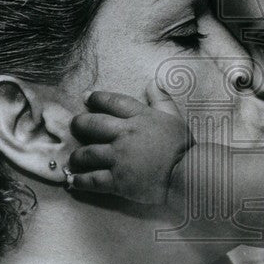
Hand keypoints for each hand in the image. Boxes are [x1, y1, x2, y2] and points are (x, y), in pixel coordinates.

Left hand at [68, 88, 191, 204]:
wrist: (188, 174)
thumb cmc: (183, 147)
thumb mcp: (175, 118)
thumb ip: (161, 100)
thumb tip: (152, 83)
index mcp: (140, 117)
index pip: (112, 102)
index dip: (96, 98)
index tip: (86, 97)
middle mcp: (125, 135)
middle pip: (91, 125)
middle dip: (79, 124)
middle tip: (75, 126)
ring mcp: (119, 158)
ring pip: (87, 154)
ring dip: (77, 156)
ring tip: (74, 159)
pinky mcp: (118, 181)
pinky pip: (92, 180)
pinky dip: (80, 181)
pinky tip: (74, 181)